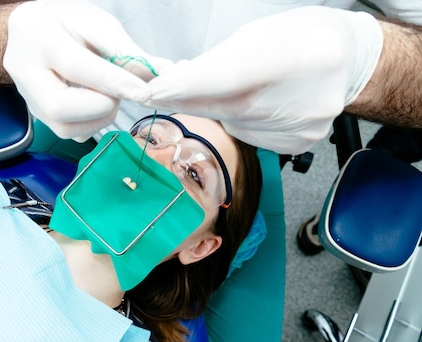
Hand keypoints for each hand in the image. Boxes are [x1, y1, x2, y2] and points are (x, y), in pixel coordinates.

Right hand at [4, 0, 170, 140]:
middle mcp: (23, 69)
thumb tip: (161, 72)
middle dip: (100, 107)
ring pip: (63, 127)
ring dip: (98, 119)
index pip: (75, 66)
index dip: (113, 82)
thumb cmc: (65, 24)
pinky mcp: (36, 114)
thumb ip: (124, 50)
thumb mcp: (95, 23)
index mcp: (37, 34)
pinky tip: (96, 105)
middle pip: (59, 106)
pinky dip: (89, 124)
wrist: (31, 33)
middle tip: (119, 95)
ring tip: (109, 97)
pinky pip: (66, 132)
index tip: (143, 92)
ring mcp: (27, 96)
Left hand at [145, 6, 382, 153]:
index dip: (184, 87)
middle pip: (222, 107)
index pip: (225, 78)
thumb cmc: (303, 37)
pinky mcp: (296, 145)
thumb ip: (219, 61)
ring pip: (231, 124)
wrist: (350, 62)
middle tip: (163, 90)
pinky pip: (248, 135)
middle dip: (186, 99)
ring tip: (237, 88)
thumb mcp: (260, 33)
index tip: (153, 91)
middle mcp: (302, 98)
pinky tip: (257, 105)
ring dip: (218, 109)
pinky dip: (240, 121)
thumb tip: (177, 84)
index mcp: (296, 56)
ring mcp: (301, 127)